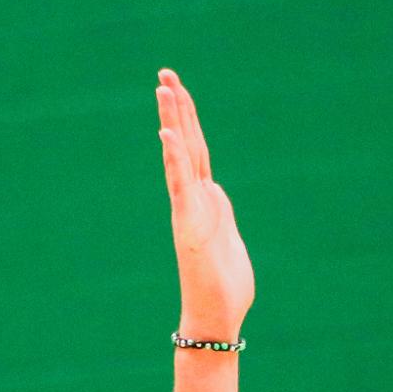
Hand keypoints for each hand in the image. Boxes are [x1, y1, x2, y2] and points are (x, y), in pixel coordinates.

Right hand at [157, 69, 253, 340]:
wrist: (216, 317)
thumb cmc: (225, 289)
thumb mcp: (229, 241)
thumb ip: (223, 219)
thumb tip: (218, 205)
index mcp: (207, 201)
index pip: (197, 152)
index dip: (188, 121)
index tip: (177, 90)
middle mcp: (195, 200)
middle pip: (186, 144)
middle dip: (176, 108)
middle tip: (165, 73)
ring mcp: (191, 210)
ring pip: (181, 157)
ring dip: (172, 122)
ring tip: (163, 88)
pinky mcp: (190, 226)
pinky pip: (180, 187)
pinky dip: (174, 161)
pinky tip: (166, 137)